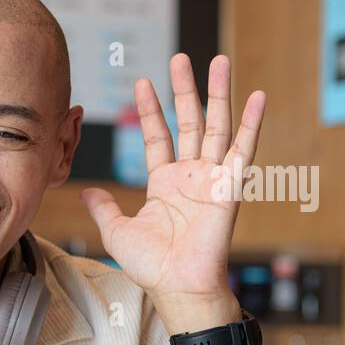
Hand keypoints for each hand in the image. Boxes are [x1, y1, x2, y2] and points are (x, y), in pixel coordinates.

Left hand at [81, 54, 266, 329]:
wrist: (177, 286)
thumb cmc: (151, 266)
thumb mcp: (117, 231)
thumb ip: (103, 207)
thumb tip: (86, 192)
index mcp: (165, 183)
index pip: (158, 136)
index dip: (151, 110)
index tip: (141, 82)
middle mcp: (191, 176)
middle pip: (189, 121)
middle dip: (184, 89)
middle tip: (180, 57)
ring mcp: (212, 178)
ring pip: (217, 126)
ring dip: (218, 93)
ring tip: (218, 61)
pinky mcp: (230, 187)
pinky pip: (244, 150)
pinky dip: (252, 123)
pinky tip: (257, 96)